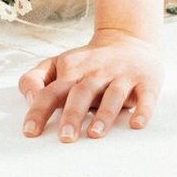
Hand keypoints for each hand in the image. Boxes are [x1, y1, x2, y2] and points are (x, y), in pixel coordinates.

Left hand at [17, 28, 165, 141]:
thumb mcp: (59, 64)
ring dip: (104, 114)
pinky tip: (136, 124)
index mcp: (71, 69)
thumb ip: (36, 79)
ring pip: (113, 95)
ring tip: (95, 134)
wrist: (130, 38)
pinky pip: (146, 96)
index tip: (30, 131)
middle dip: (72, 114)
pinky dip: (142, 110)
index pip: (51, 91)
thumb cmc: (89, 63)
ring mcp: (122, 75)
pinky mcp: (146, 81)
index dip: (39, 110)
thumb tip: (30, 99)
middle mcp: (96, 72)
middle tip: (65, 138)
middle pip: (81, 92)